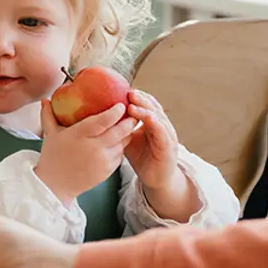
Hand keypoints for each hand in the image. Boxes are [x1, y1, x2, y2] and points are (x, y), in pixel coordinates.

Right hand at [34, 100, 137, 204]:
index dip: (115, 111)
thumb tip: (45, 100)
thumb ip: (48, 116)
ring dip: (126, 134)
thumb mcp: (50, 135)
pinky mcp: (107, 171)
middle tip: (133, 113)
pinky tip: (118, 142)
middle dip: (129, 120)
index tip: (120, 104)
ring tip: (127, 126)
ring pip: (123, 143)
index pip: (103, 120)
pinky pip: (120, 155)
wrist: (55, 185)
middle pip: (119, 130)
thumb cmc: (52, 158)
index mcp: (79, 135)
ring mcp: (102, 160)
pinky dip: (121, 147)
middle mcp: (93, 147)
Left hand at [126, 90, 199, 220]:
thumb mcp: (127, 139)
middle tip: (128, 92)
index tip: (123, 89)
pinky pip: (162, 132)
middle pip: (153, 107)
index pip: (147, 105)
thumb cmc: (141, 157)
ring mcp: (167, 135)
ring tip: (133, 103)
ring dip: (146, 109)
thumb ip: (119, 128)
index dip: (137, 97)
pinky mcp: (169, 147)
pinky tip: (146, 117)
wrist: (156, 178)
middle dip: (141, 99)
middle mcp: (162, 126)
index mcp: (152, 122)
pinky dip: (154, 123)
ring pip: (158, 117)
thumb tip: (99, 118)